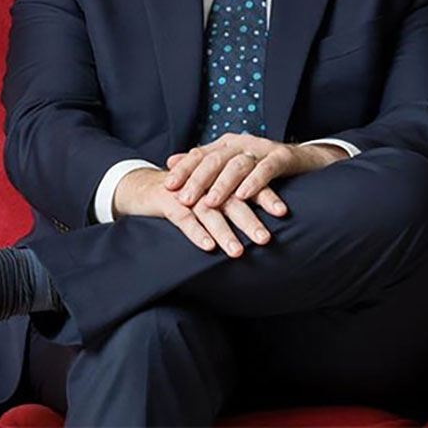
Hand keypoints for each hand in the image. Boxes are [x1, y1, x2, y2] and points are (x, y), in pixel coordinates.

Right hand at [112, 167, 272, 257]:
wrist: (144, 186)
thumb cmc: (186, 192)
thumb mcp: (211, 192)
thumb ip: (234, 198)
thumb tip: (268, 216)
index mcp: (219, 175)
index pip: (247, 183)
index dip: (265, 196)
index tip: (283, 212)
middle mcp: (206, 181)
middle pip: (231, 199)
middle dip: (249, 220)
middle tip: (266, 239)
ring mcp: (186, 191)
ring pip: (209, 211)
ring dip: (225, 232)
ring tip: (238, 252)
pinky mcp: (167, 201)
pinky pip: (183, 218)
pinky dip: (196, 233)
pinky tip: (208, 247)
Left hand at [164, 134, 346, 210]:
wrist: (304, 161)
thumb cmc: (262, 168)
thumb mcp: (231, 165)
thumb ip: (203, 164)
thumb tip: (170, 162)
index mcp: (226, 143)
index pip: (200, 154)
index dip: (183, 170)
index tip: (168, 187)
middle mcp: (242, 142)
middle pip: (215, 159)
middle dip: (198, 179)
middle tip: (185, 199)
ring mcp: (262, 148)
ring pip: (238, 164)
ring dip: (223, 184)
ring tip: (211, 203)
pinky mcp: (283, 156)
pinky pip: (267, 168)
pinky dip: (255, 182)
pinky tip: (245, 196)